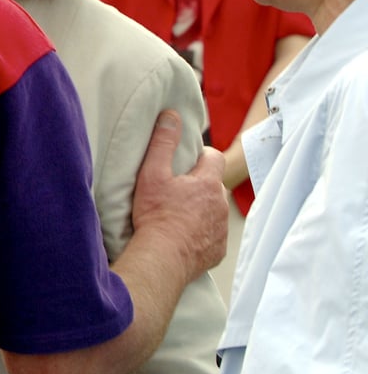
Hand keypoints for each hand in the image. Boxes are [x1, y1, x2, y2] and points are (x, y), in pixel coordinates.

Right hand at [133, 111, 227, 279]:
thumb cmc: (155, 215)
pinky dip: (201, 232)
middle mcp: (220, 204)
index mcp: (208, 183)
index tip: (186, 163)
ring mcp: (221, 229)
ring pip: (214, 210)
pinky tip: (183, 235)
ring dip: (201, 209)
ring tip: (177, 214)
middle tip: (176, 190)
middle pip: (214, 185)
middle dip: (199, 184)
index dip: (201, 156)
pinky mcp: (218, 250)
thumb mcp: (152, 174)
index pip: (214, 157)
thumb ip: (163, 142)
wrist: (161, 258)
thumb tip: (171, 116)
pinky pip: (213, 235)